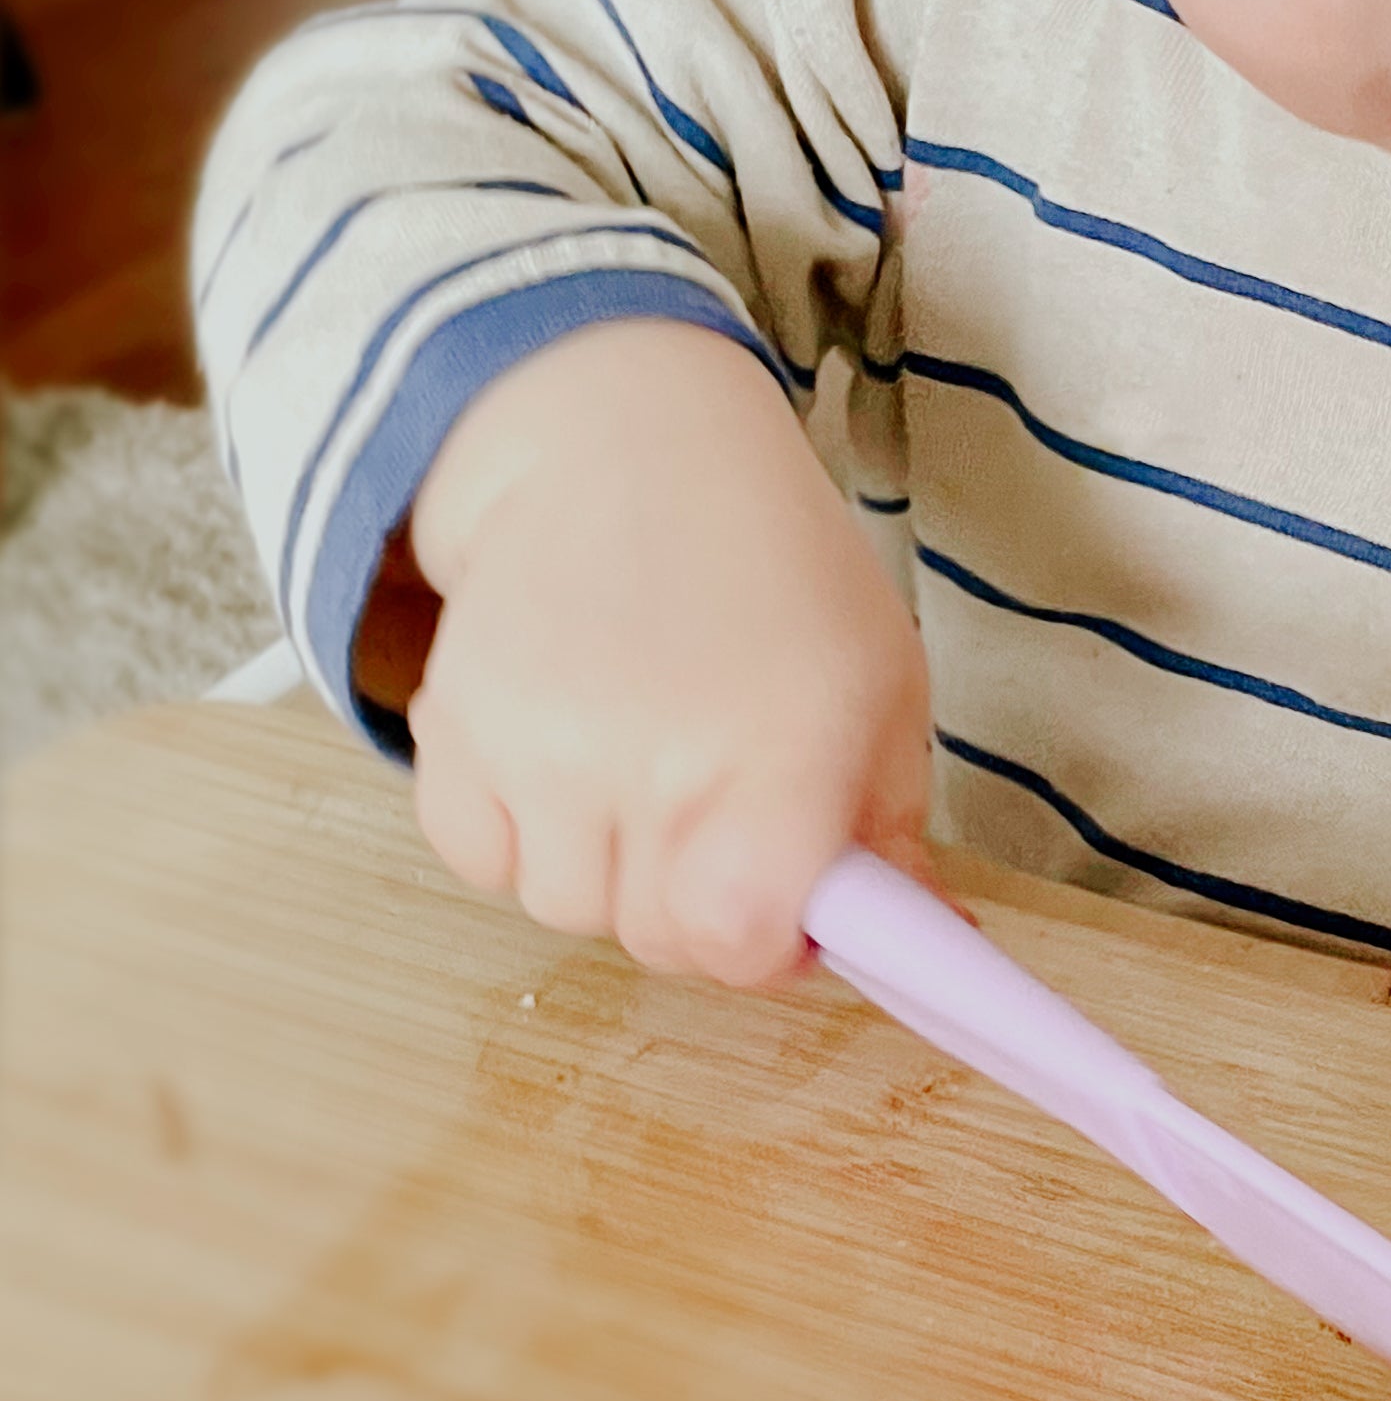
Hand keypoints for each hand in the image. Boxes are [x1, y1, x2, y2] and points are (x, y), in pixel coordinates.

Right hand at [401, 320, 933, 984]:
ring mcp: (539, 751)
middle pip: (657, 941)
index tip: (789, 905)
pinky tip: (563, 753)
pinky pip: (477, 859)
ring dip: (606, 868)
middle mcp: (651, 765)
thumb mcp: (880, 685)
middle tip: (719, 814)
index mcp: (777, 757)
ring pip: (563, 908)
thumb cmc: (777, 571)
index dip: (771, 947)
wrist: (627, 452)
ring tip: (640, 761)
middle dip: (698, 908)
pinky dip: (516, 834)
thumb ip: (893, 831)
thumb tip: (928, 943)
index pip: (742, 942)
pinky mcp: (452, 731)